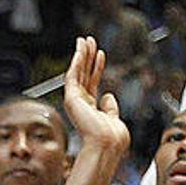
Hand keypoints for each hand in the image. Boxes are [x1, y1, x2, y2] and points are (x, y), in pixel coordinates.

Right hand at [64, 37, 129, 153]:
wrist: (107, 144)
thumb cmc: (113, 138)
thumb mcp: (114, 119)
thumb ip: (110, 108)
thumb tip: (108, 95)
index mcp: (91, 108)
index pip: (93, 82)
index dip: (96, 67)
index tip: (101, 54)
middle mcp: (81, 104)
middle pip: (84, 74)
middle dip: (87, 56)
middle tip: (89, 41)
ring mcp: (75, 101)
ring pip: (77, 72)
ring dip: (81, 55)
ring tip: (85, 40)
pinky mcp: (71, 99)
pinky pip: (73, 76)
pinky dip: (76, 62)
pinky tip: (80, 51)